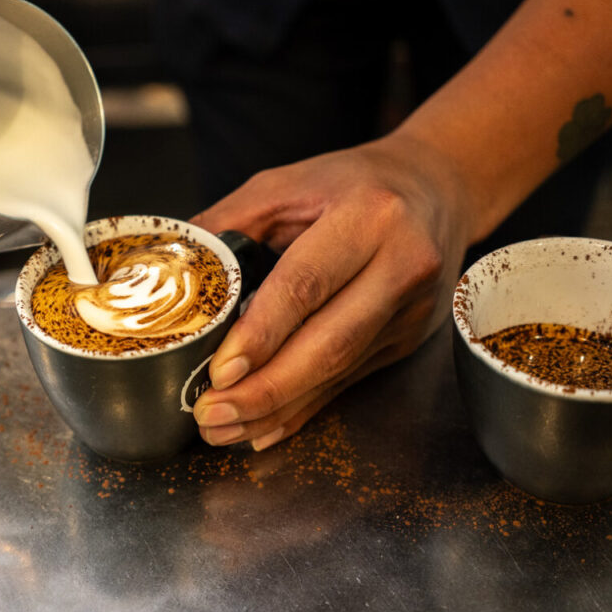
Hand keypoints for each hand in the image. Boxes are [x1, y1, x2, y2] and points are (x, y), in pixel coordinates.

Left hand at [191, 131, 473, 450]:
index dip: (262, 333)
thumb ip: (229, 222)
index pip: (307, 284)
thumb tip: (172, 269)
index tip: (220, 370)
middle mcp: (402, 266)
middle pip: (331, 343)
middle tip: (212, 413)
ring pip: (339, 373)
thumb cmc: (354, 182)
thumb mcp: (288, 183)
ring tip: (223, 429)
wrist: (439, 188)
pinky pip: (348, 382)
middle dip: (267, 389)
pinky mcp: (406, 339)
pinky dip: (303, 410)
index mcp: (369, 216)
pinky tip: (264, 429)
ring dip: (277, 408)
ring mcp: (409, 311)